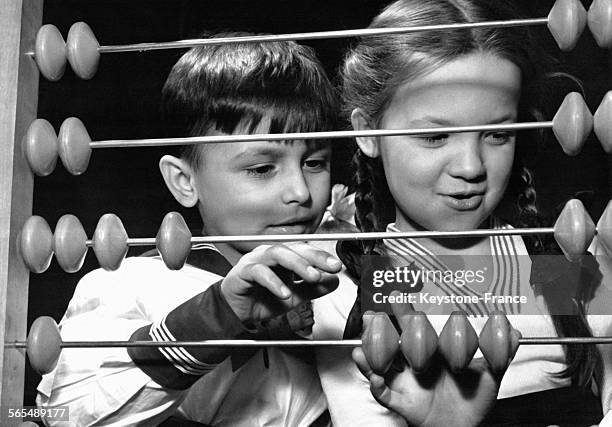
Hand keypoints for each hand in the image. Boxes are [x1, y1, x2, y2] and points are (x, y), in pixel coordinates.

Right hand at [220, 243, 340, 322]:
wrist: (236, 313)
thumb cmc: (262, 299)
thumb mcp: (294, 297)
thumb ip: (312, 289)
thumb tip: (334, 281)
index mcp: (283, 257)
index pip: (305, 251)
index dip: (321, 257)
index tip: (337, 266)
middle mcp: (269, 254)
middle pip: (294, 248)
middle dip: (314, 257)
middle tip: (330, 267)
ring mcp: (255, 260)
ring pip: (277, 253)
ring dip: (297, 264)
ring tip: (313, 277)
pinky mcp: (242, 272)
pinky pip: (258, 272)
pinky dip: (273, 282)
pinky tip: (284, 293)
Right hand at [353, 305, 517, 426]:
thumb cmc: (472, 400)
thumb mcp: (490, 375)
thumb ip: (499, 352)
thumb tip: (512, 330)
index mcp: (431, 352)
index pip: (415, 328)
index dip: (406, 313)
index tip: (399, 296)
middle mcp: (413, 363)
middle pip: (393, 342)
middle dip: (381, 328)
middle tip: (373, 315)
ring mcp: (405, 381)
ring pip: (382, 365)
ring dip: (371, 355)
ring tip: (363, 347)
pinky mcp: (401, 402)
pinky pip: (384, 394)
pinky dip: (376, 385)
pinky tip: (375, 377)